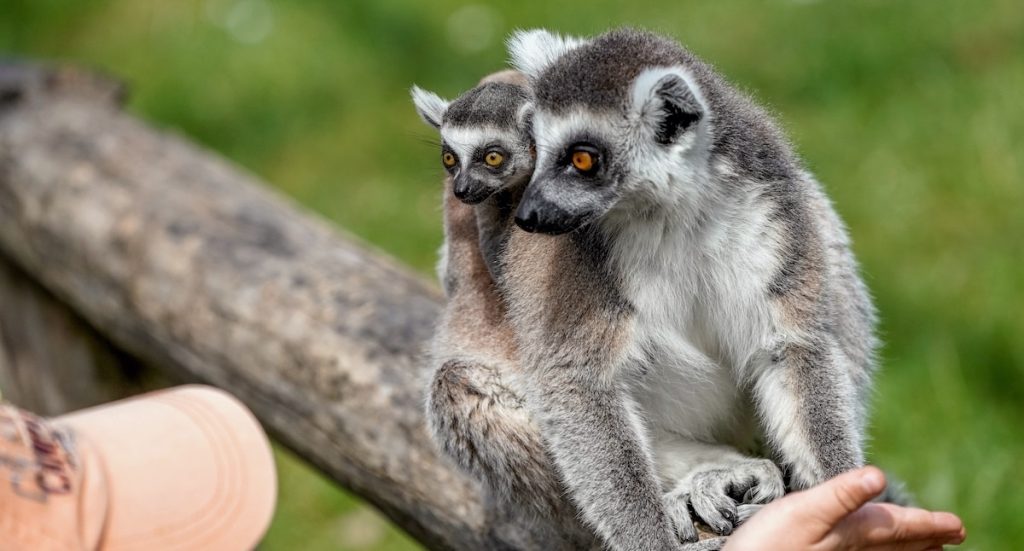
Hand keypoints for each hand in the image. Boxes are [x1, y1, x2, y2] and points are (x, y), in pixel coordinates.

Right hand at [723, 466, 964, 550]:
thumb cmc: (766, 546)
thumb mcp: (802, 512)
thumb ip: (840, 495)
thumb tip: (878, 476)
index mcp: (849, 533)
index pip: (897, 526)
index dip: (927, 524)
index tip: (956, 526)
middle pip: (894, 544)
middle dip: (924, 538)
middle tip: (953, 535)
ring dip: (906, 550)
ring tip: (927, 548)